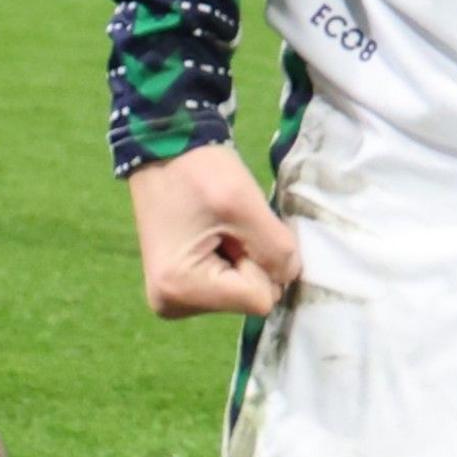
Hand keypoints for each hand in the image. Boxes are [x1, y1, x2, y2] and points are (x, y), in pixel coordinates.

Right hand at [127, 144, 302, 317]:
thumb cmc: (201, 172)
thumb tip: (290, 277)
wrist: (166, 152)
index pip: (259, 299)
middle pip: (250, 298)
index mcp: (181, 289)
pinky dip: (233, 260)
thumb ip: (277, 249)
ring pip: (243, 292)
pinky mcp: (181, 289)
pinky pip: (230, 286)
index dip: (262, 261)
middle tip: (228, 225)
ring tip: (217, 227)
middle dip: (252, 261)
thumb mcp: (246, 204)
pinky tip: (214, 235)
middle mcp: (172, 305)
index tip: (238, 229)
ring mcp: (174, 300)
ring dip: (243, 258)